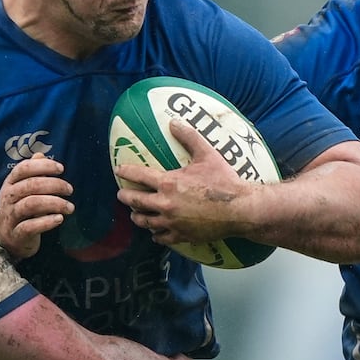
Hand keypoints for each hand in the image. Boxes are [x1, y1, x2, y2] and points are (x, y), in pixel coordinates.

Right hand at [0, 153, 73, 258]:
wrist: (6, 238)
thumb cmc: (20, 208)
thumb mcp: (23, 189)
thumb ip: (33, 172)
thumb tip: (41, 155)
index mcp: (10, 183)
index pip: (24, 168)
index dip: (43, 166)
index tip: (61, 169)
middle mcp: (8, 197)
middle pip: (30, 185)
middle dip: (54, 185)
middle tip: (69, 189)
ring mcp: (10, 216)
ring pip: (31, 204)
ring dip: (54, 203)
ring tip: (69, 207)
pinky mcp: (16, 234)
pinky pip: (30, 226)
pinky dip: (47, 222)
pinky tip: (60, 219)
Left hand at [114, 120, 254, 246]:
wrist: (240, 209)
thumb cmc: (224, 181)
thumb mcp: (207, 154)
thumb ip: (189, 137)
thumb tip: (174, 122)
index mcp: (168, 183)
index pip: (138, 176)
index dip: (126, 171)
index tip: (119, 170)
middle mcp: (165, 203)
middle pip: (135, 201)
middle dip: (125, 197)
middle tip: (121, 194)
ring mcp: (171, 222)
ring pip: (144, 221)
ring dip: (137, 216)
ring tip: (135, 214)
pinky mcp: (181, 236)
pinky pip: (160, 237)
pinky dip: (155, 234)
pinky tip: (155, 232)